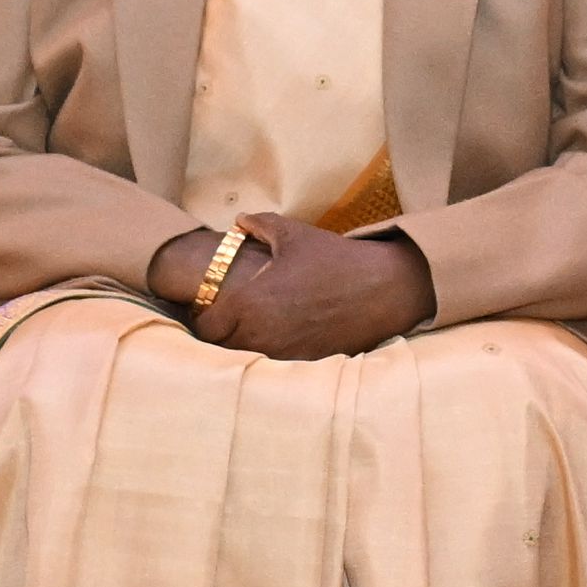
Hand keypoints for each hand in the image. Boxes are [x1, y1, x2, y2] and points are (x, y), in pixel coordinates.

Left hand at [151, 217, 435, 361]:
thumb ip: (259, 224)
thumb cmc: (335, 259)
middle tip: (228, 319)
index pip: (205, 326)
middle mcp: (261, 333)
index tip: (209, 309)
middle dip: (221, 334)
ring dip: (244, 346)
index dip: (203, 318)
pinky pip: (274, 365)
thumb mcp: (294, 234)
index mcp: (249, 302)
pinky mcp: (304, 363)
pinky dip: (271, 355)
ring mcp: (282, 353)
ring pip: (246, 359)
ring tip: (253, 329)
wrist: (382, 289)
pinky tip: (282, 338)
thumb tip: (239, 221)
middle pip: (221, 348)